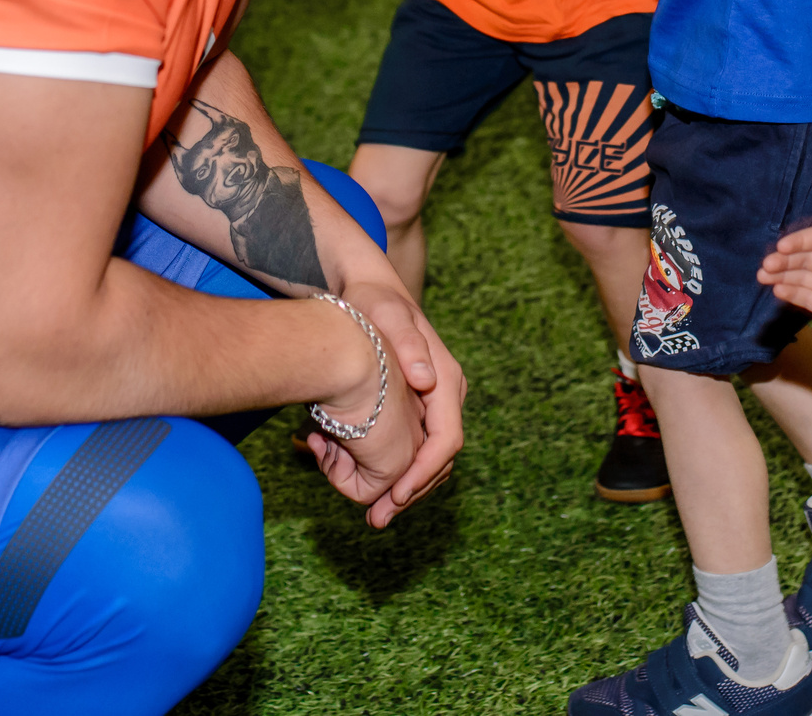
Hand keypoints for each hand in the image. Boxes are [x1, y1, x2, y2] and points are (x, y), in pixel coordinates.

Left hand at [313, 275, 465, 527]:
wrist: (367, 292)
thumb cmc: (373, 303)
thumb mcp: (387, 316)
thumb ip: (408, 343)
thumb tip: (426, 379)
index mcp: (446, 380)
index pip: (447, 440)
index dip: (424, 473)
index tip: (397, 497)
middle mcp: (444, 396)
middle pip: (439, 459)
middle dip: (411, 492)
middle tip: (378, 518)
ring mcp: (430, 404)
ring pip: (426, 460)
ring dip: (402, 489)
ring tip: (372, 514)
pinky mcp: (413, 409)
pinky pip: (411, 450)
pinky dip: (392, 472)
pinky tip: (363, 483)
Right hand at [758, 221, 811, 353]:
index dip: (799, 242)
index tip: (781, 247)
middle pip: (805, 260)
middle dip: (784, 260)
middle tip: (766, 265)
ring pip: (802, 278)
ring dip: (782, 276)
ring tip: (762, 276)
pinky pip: (807, 299)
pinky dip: (791, 294)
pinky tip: (776, 291)